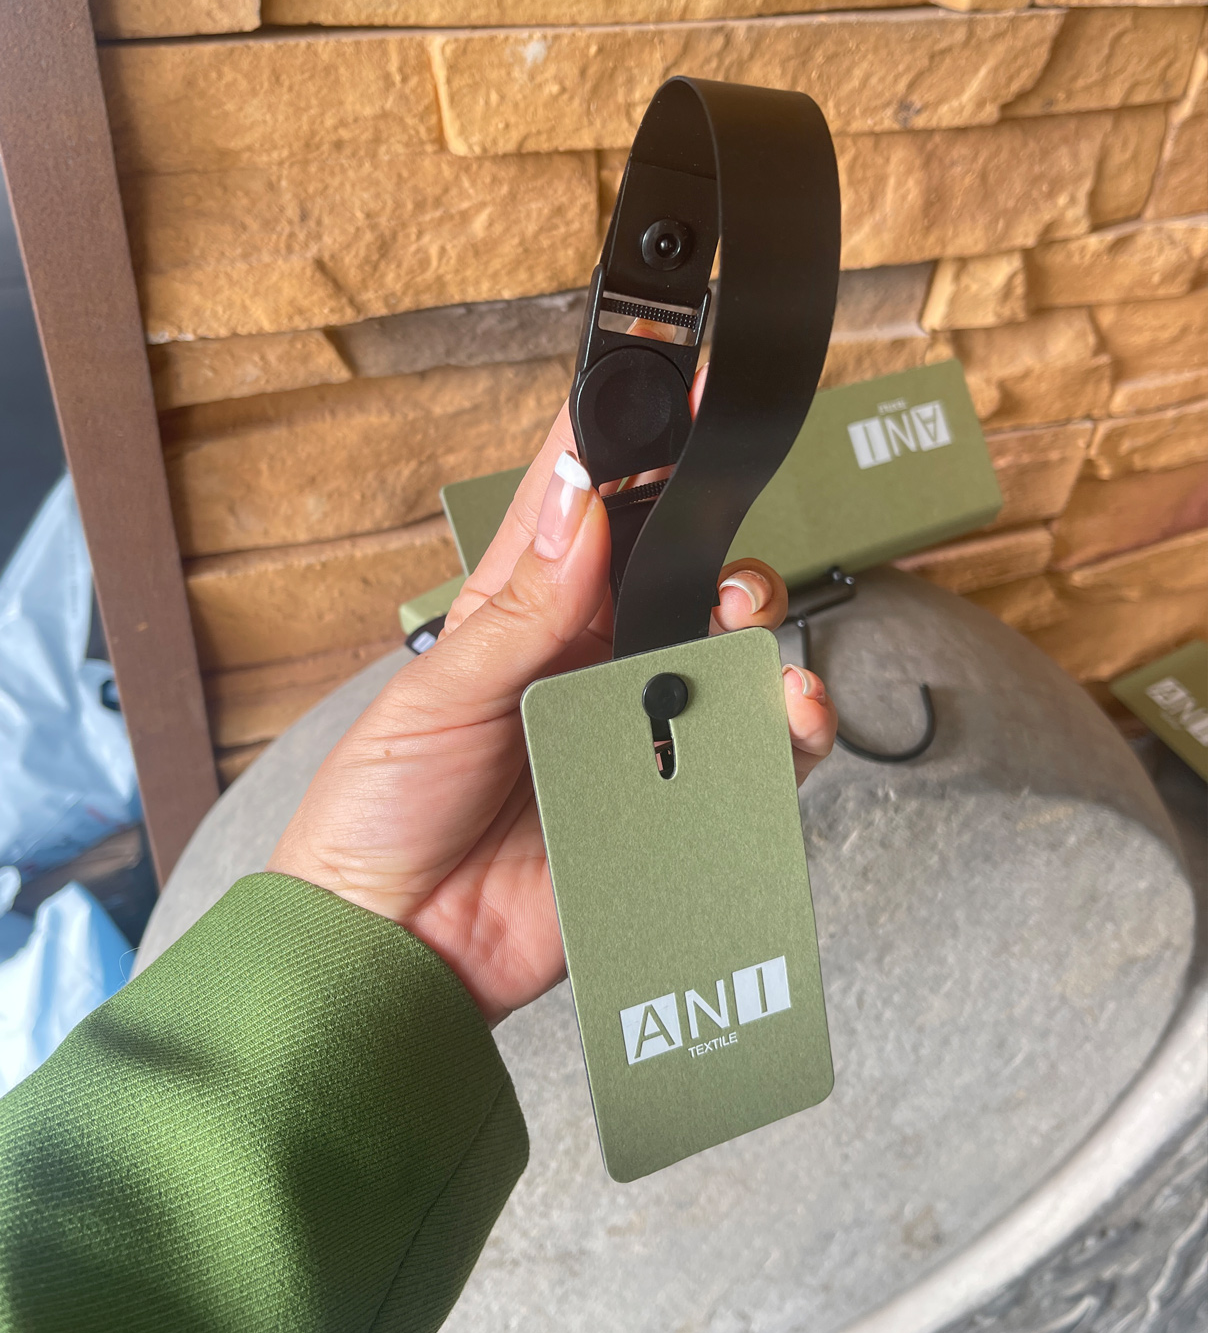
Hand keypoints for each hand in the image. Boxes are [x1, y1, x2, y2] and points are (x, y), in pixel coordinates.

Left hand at [268, 404, 837, 1024]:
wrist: (395, 950)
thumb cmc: (383, 810)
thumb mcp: (438, 697)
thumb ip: (520, 610)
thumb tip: (578, 507)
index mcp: (520, 613)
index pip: (582, 506)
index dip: (626, 442)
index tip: (670, 383)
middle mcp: (587, 660)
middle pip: (675, 571)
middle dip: (708, 539)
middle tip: (709, 540)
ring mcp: (631, 727)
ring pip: (725, 653)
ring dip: (751, 625)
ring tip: (741, 622)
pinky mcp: (665, 801)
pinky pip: (745, 754)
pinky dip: (780, 727)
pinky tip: (781, 710)